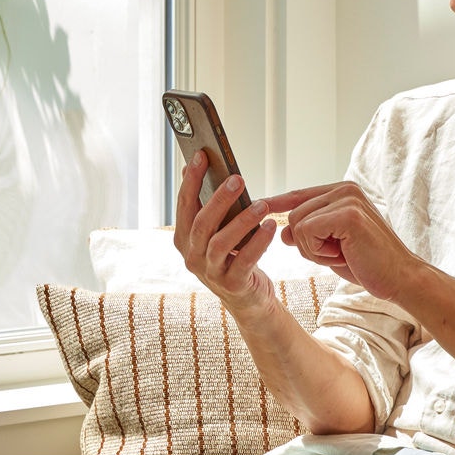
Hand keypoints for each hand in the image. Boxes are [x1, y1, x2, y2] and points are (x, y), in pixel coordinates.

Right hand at [172, 153, 280, 315]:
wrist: (247, 299)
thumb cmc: (232, 258)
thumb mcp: (215, 231)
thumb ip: (205, 204)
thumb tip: (191, 167)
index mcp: (184, 238)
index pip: (184, 204)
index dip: (192, 180)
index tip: (201, 155)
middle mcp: (192, 255)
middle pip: (202, 222)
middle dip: (219, 198)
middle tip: (237, 179)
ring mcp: (210, 272)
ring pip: (221, 242)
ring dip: (242, 220)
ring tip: (262, 205)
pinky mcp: (232, 284)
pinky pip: (245, 260)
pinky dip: (258, 242)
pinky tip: (270, 226)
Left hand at [268, 181, 420, 301]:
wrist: (398, 278)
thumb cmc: (366, 263)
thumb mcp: (329, 247)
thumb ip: (307, 235)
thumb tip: (281, 231)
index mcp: (342, 192)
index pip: (300, 195)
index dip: (278, 203)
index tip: (258, 205)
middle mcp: (344, 189)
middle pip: (294, 213)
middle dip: (305, 243)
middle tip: (335, 253)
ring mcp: (347, 199)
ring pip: (297, 223)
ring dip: (312, 249)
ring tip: (340, 253)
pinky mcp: (348, 214)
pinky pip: (307, 231)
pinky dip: (317, 251)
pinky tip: (342, 254)